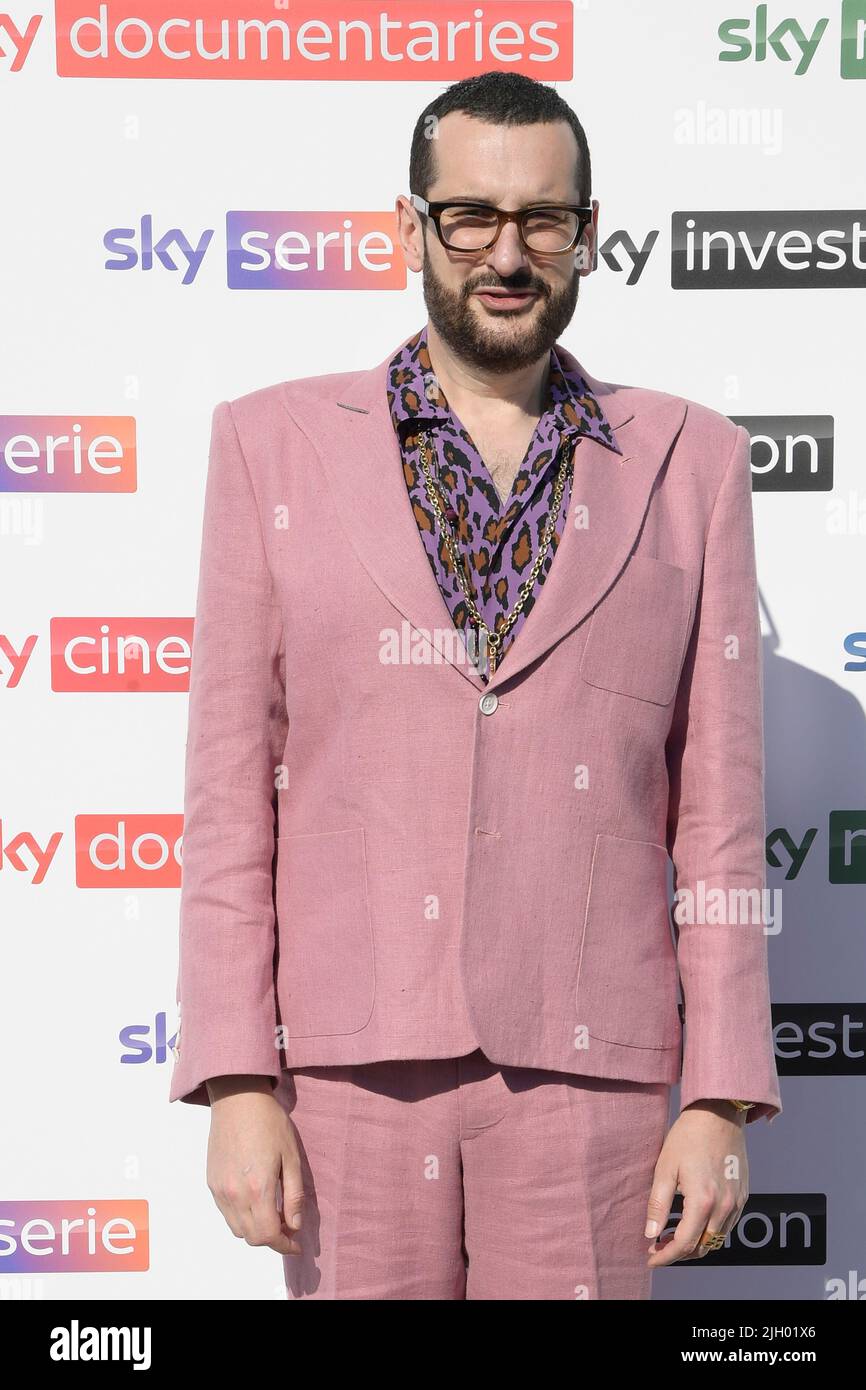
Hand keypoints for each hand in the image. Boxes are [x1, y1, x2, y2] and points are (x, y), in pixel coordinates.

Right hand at [206, 1075, 304, 1256]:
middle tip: (287, 1226)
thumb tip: (294, 1225)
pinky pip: (225, 1213)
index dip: (284, 1245)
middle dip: (271, 1239)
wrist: (237, 1099)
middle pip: (251, 1237)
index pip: (267, 1236)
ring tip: (272, 1214)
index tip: (296, 1243)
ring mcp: (220, 1190)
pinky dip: (241, 1218)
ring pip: (236, 1229)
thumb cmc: (269, 1123)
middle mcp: (234, 1195)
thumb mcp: (291, 1157)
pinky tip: (254, 1201)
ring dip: (255, 1230)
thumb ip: (294, 1195)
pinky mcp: (211, 1182)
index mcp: (258, 1189)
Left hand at [644, 1100, 747, 1266]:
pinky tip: (694, 1222)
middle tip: (658, 1247)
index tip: (650, 1259)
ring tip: (672, 1236)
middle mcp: (724, 1207)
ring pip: (716, 1240)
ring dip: (695, 1245)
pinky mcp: (742, 1196)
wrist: (719, 1114)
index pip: (684, 1244)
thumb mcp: (665, 1168)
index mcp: (703, 1201)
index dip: (665, 1256)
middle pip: (702, 1247)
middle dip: (678, 1254)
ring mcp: (737, 1202)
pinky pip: (727, 1226)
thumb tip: (650, 1234)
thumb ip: (658, 1204)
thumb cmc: (688, 1137)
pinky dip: (709, 1232)